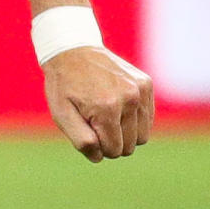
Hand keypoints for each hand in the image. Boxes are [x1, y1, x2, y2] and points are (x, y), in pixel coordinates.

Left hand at [44, 44, 152, 161]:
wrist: (73, 51)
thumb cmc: (64, 86)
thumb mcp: (62, 115)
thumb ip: (81, 140)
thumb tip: (99, 157)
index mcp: (106, 109)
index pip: (113, 150)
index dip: (99, 148)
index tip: (87, 132)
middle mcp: (129, 99)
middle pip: (130, 146)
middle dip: (112, 141)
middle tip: (95, 123)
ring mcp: (140, 90)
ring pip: (142, 136)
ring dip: (125, 132)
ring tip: (106, 116)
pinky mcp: (146, 84)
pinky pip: (148, 118)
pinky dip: (134, 119)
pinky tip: (117, 106)